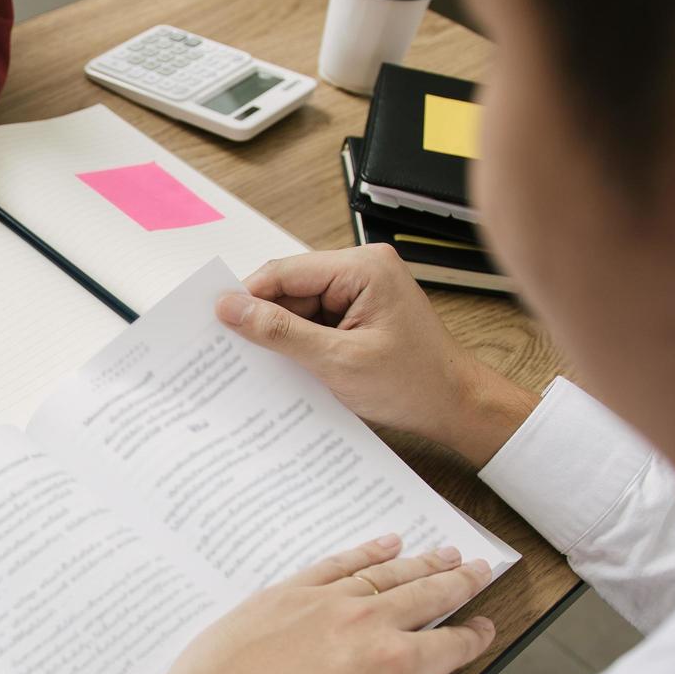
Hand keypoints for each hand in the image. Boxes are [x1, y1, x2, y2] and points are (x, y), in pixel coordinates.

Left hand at [146, 534, 495, 673]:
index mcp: (394, 670)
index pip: (451, 646)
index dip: (474, 638)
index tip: (484, 630)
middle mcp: (365, 625)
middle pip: (426, 595)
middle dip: (459, 582)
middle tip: (480, 569)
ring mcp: (322, 602)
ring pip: (386, 572)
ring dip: (422, 562)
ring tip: (446, 553)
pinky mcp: (283, 594)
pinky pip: (337, 563)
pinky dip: (366, 551)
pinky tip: (386, 543)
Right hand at [214, 245, 536, 466]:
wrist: (457, 406)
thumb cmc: (413, 383)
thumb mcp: (337, 360)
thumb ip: (280, 332)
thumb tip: (230, 308)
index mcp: (363, 268)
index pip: (284, 272)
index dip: (248, 297)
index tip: (217, 322)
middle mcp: (362, 269)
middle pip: (289, 287)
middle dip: (265, 319)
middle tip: (238, 352)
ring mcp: (362, 289)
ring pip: (298, 305)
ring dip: (283, 334)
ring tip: (270, 365)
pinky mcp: (360, 311)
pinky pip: (315, 319)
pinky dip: (300, 341)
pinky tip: (293, 365)